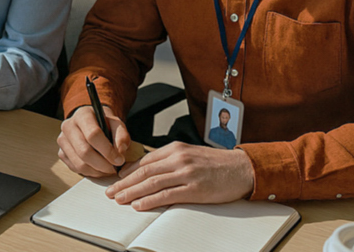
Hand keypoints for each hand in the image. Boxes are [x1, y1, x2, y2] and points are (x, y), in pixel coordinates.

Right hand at [58, 104, 132, 176]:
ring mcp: (62, 141)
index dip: (107, 150)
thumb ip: (121, 136)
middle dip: (102, 164)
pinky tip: (98, 168)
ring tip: (108, 169)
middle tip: (114, 168)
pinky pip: (75, 168)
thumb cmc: (104, 124)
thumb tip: (119, 153)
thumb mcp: (117, 124)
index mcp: (82, 115)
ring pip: (79, 163)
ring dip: (97, 171)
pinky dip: (89, 172)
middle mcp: (68, 126)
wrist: (91, 123)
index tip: (119, 160)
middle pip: (84, 151)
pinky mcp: (61, 153)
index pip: (93, 134)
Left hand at [106, 142, 254, 210]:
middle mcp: (179, 158)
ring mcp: (186, 173)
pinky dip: (150, 200)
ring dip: (132, 192)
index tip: (117, 179)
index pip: (145, 160)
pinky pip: (167, 195)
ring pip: (152, 183)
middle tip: (111, 191)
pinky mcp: (195, 189)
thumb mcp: (191, 154)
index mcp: (176, 149)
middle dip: (124, 182)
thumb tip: (150, 170)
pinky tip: (139, 205)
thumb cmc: (217, 163)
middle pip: (144, 171)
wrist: (242, 168)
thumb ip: (171, 160)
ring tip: (119, 199)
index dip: (128, 171)